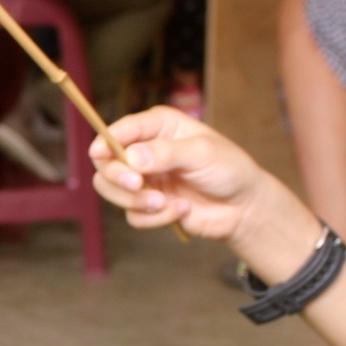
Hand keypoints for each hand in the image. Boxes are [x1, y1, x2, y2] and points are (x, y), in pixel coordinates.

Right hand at [90, 106, 272, 244]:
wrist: (244, 207)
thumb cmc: (228, 169)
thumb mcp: (202, 153)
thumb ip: (166, 153)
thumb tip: (131, 157)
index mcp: (158, 127)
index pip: (120, 130)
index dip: (107, 140)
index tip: (102, 153)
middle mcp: (144, 151)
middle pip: (105, 162)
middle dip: (117, 176)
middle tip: (137, 184)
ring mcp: (144, 180)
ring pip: (111, 191)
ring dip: (135, 200)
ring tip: (163, 202)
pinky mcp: (147, 206)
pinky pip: (132, 215)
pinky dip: (155, 217)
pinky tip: (181, 209)